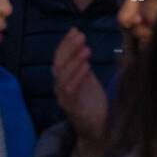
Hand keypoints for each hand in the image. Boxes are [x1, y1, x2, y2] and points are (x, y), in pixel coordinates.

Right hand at [52, 29, 108, 156]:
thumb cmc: (92, 102)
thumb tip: (82, 46)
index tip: (74, 30)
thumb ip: (83, 65)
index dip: (65, 43)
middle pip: (59, 63)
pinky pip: (71, 89)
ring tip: (86, 48)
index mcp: (63, 78)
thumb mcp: (88, 79)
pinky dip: (78, 76)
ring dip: (74, 60)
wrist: (97, 126)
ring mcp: (64, 97)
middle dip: (69, 48)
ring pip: (63, 75)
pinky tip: (87, 66)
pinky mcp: (71, 106)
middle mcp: (60, 86)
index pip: (60, 57)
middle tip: (80, 35)